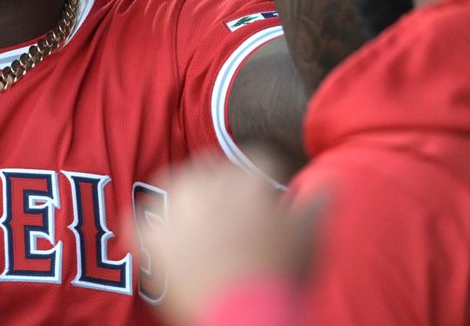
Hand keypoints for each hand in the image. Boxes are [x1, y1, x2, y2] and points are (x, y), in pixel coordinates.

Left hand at [138, 158, 318, 324]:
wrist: (248, 317)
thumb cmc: (282, 278)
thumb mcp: (311, 237)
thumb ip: (320, 202)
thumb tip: (333, 180)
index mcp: (246, 185)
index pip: (256, 159)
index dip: (262, 175)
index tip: (264, 192)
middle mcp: (208, 191)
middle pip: (211, 168)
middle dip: (222, 181)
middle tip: (229, 204)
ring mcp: (177, 216)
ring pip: (171, 184)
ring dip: (182, 192)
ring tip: (191, 211)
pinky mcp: (154, 243)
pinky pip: (137, 222)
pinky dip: (142, 225)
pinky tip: (150, 230)